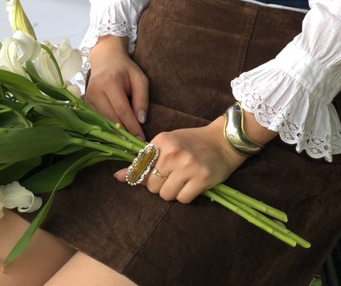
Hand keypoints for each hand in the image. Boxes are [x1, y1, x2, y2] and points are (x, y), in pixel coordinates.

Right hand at [85, 36, 148, 138]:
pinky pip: (96, 121)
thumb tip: (141, 120)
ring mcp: (88, 98)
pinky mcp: (85, 103)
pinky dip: (106, 129)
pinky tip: (116, 136)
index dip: (132, 126)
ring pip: (102, 122)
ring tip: (127, 143)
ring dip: (115, 134)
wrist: (105, 58)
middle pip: (111, 119)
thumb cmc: (125, 69)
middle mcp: (96, 91)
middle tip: (135, 145)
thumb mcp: (139, 79)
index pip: (122, 110)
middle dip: (124, 134)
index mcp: (110, 82)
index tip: (141, 138)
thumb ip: (142, 98)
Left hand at [115, 118, 247, 203]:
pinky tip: (192, 184)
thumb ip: (144, 160)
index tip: (152, 174)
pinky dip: (186, 195)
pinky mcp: (201, 179)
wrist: (223, 141)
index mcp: (162, 141)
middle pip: (152, 185)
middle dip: (159, 185)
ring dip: (173, 192)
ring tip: (182, 179)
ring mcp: (188, 166)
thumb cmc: (191, 142)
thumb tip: (117, 176)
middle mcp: (174, 152)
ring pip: (166, 195)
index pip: (140, 169)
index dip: (144, 176)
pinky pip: (182, 199)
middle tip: (172, 175)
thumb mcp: (167, 143)